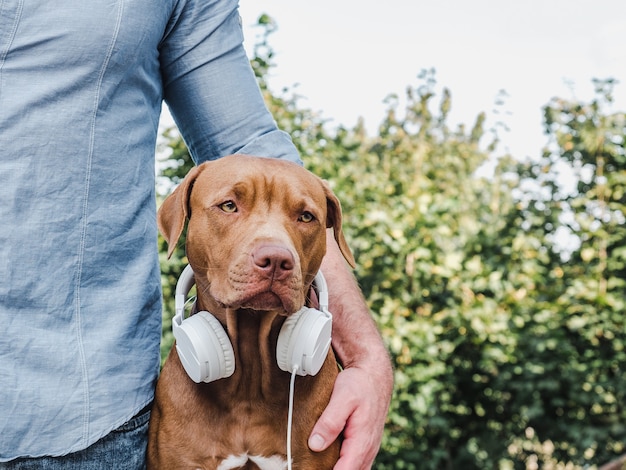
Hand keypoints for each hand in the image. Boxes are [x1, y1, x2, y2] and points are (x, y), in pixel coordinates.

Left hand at [310, 230, 393, 468]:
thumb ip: (331, 421)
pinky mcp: (360, 438)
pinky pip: (352, 458)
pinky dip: (341, 465)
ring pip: (353, 466)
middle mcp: (365, 446)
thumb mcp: (345, 397)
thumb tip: (315, 444)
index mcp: (361, 440)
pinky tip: (326, 466)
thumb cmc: (358, 382)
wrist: (375, 369)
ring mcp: (364, 443)